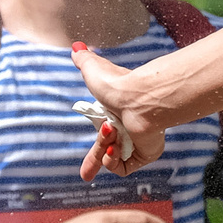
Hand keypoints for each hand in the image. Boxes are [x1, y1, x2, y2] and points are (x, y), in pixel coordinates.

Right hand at [72, 46, 171, 178]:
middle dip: (94, 163)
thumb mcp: (93, 70)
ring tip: (111, 133)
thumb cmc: (117, 84)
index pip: (102, 137)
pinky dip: (113, 161)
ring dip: (104, 148)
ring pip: (113, 159)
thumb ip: (84, 60)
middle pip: (107, 154)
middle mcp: (126, 130)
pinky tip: (113, 148)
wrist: (139, 97)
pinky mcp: (146, 153)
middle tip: (85, 175)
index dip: (93, 154)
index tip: (84, 171)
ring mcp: (137, 142)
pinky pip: (125, 167)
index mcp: (114, 117)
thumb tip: (76, 46)